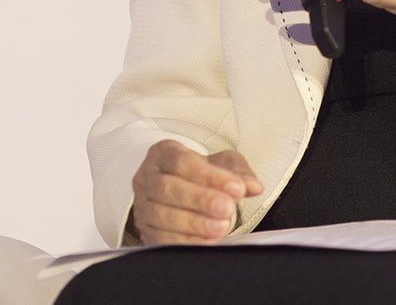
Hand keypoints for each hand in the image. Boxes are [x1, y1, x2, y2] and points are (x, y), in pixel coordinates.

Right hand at [129, 140, 262, 244]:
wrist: (184, 191)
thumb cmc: (201, 174)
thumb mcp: (223, 164)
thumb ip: (239, 172)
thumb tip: (253, 186)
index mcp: (164, 153)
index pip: (182, 162)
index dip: (209, 176)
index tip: (236, 187)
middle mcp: (147, 178)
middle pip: (167, 188)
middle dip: (200, 200)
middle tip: (227, 208)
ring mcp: (142, 206)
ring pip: (161, 215)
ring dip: (194, 223)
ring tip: (221, 227)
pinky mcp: (145, 230)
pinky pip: (160, 239)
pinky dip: (185, 241)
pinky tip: (207, 241)